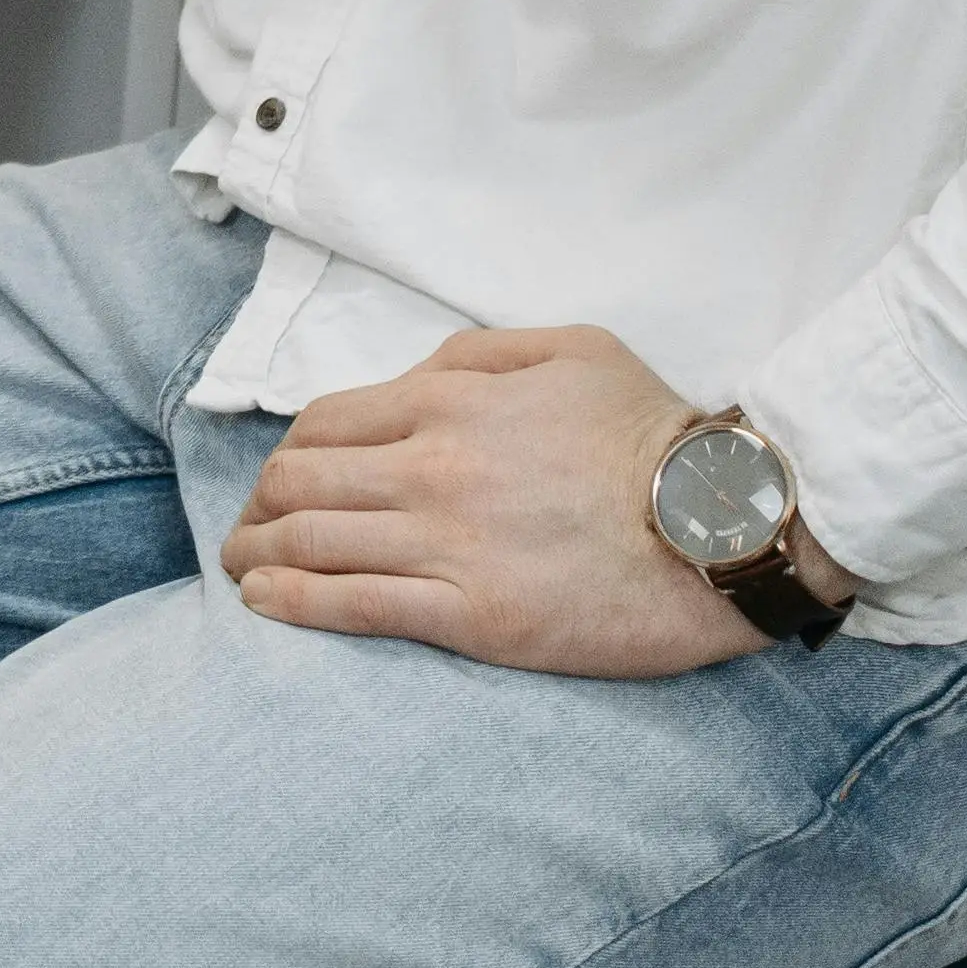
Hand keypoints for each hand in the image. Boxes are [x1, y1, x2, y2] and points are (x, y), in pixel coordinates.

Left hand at [218, 326, 854, 677]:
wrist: (726, 524)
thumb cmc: (656, 433)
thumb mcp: (570, 349)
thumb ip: (477, 356)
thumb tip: (415, 378)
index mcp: (448, 404)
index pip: (326, 424)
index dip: (289, 452)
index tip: (279, 478)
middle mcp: (432, 470)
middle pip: (302, 484)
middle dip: (259, 506)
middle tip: (246, 527)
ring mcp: (448, 546)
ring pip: (314, 544)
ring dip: (259, 555)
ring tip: (240, 567)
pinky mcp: (475, 617)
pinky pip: (357, 606)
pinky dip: (295, 604)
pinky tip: (263, 604)